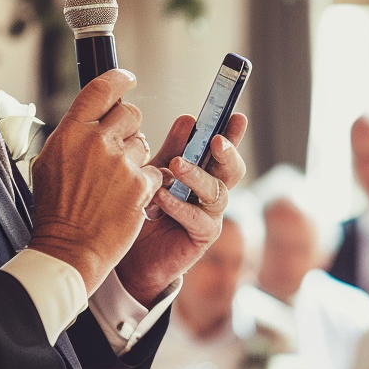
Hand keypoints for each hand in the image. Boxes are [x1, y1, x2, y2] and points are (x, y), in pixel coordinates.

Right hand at [29, 70, 161, 293]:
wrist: (69, 247)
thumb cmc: (56, 208)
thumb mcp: (48, 162)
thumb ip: (71, 134)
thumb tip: (88, 116)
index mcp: (71, 132)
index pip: (101, 89)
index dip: (118, 79)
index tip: (127, 80)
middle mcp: (97, 142)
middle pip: (130, 113)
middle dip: (128, 127)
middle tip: (118, 147)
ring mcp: (121, 163)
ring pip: (143, 143)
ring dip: (135, 158)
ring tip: (116, 182)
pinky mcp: (141, 185)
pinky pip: (153, 170)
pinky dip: (144, 182)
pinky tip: (126, 197)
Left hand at [116, 112, 247, 306]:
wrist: (132, 253)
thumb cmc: (145, 208)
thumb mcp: (155, 171)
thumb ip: (173, 148)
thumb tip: (189, 119)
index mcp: (204, 171)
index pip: (222, 149)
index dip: (232, 132)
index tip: (236, 115)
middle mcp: (212, 192)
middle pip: (231, 169)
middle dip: (227, 153)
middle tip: (216, 140)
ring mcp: (210, 215)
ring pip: (216, 192)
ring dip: (196, 175)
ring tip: (175, 165)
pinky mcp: (202, 236)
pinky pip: (197, 218)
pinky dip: (179, 205)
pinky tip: (162, 196)